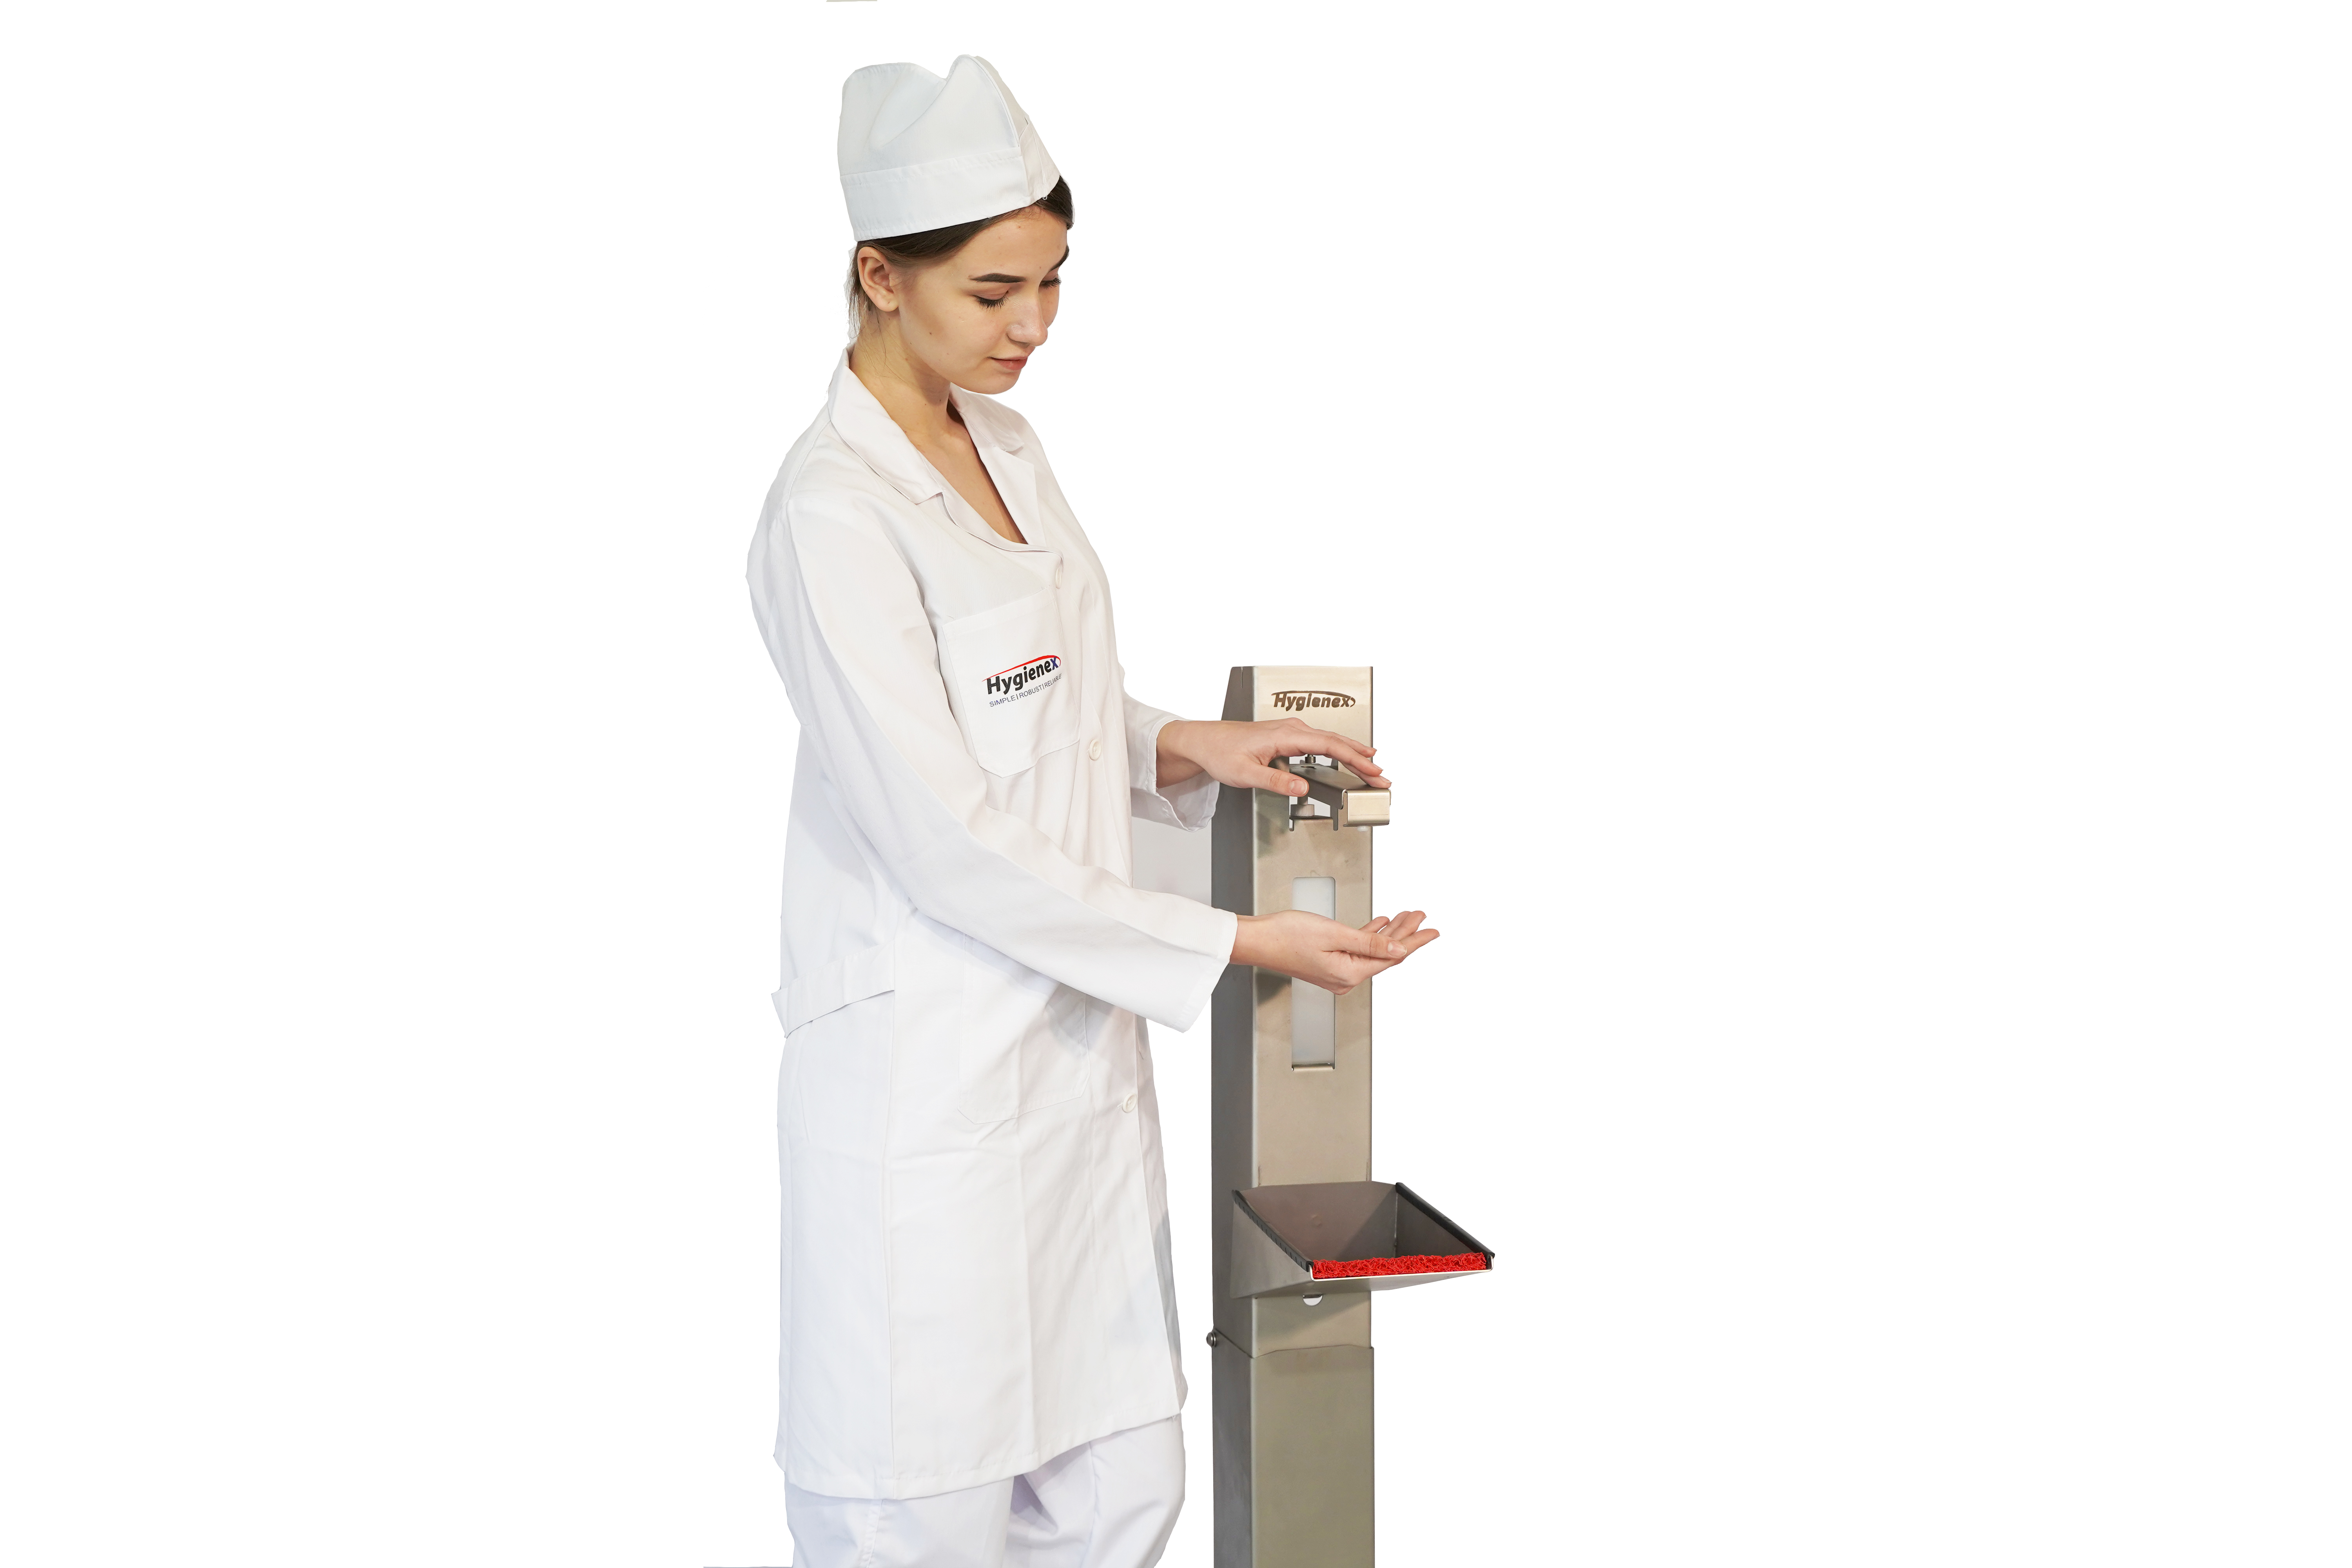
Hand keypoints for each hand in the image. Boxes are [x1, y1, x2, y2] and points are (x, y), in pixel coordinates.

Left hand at [1156, 718, 1388, 796]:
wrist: (1203, 740)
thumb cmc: (1220, 752)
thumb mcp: (1245, 773)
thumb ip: (1275, 781)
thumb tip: (1301, 787)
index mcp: (1285, 735)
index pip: (1329, 746)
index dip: (1355, 760)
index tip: (1373, 772)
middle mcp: (1291, 729)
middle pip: (1336, 742)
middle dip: (1362, 759)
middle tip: (1383, 777)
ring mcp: (1290, 731)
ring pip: (1330, 741)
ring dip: (1353, 754)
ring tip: (1373, 769)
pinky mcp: (1288, 737)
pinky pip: (1320, 742)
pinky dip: (1339, 750)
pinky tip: (1347, 756)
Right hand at [1231, 909, 1438, 995]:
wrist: (1257, 940)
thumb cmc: (1285, 936)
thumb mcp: (1334, 934)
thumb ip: (1369, 942)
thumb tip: (1397, 949)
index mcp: (1349, 973)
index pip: (1391, 956)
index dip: (1414, 940)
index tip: (1432, 931)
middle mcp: (1344, 977)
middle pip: (1384, 953)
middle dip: (1405, 933)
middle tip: (1421, 917)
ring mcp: (1336, 971)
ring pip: (1372, 949)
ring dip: (1390, 932)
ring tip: (1406, 917)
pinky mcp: (1328, 963)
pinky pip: (1357, 949)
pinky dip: (1370, 936)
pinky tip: (1380, 925)